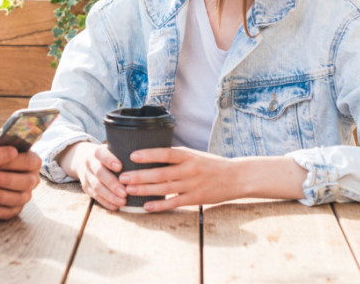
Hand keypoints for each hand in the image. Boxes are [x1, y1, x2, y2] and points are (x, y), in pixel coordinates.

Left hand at [0, 150, 41, 219]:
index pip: (28, 161)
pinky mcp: (14, 209)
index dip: (12, 162)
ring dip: (0, 195)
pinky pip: (10, 213)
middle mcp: (30, 178)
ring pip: (19, 198)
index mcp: (28, 159)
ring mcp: (24, 195)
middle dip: (6, 179)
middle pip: (26, 181)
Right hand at [58, 142, 127, 210]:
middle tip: (125, 192)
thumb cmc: (107, 156)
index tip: (120, 167)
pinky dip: (106, 202)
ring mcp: (86, 176)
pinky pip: (95, 196)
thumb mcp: (111, 150)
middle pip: (99, 173)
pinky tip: (116, 206)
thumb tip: (146, 158)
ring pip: (96, 187)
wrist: (83, 159)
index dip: (109, 160)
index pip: (100, 154)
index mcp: (97, 152)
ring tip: (123, 202)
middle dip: (112, 184)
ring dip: (110, 196)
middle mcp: (90, 163)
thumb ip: (124, 153)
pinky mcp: (86, 187)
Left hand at [118, 147, 306, 211]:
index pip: (165, 153)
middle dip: (139, 175)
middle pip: (160, 173)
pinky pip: (174, 203)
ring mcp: (192, 185)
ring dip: (144, 189)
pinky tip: (146, 206)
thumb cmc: (211, 164)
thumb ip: (175, 156)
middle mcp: (189, 169)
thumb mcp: (194, 155)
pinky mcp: (196, 199)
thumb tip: (151, 154)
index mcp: (188, 155)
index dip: (148, 154)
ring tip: (129, 190)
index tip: (132, 155)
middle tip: (123, 177)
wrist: (236, 177)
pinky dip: (160, 205)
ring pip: (164, 188)